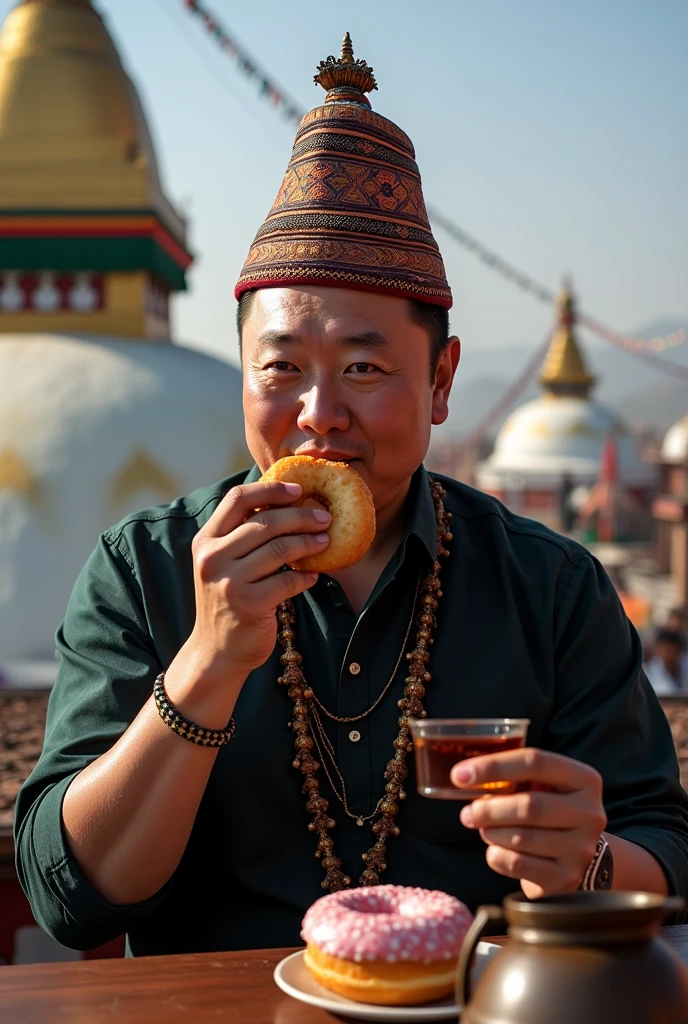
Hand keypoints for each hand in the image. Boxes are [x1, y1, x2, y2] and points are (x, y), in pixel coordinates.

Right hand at [180, 480, 329, 683]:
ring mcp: (229, 581)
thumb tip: (286, 503)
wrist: (217, 652)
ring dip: (308, 543)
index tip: (298, 490)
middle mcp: (212, 558)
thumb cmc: (229, 601)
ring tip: (326, 542)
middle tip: (325, 518)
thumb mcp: (223, 564)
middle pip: (265, 522)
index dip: (270, 489)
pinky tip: (314, 575)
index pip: (237, 499)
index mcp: (205, 540)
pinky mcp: (248, 604)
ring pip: (279, 549)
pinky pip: (287, 580)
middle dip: (301, 516)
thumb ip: (242, 536)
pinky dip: (306, 576)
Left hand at [451, 748, 606, 897]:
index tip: (459, 775)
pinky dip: (496, 855)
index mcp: (584, 779)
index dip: (493, 766)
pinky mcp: (566, 879)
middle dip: (489, 808)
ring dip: (491, 832)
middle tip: (469, 812)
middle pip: (529, 805)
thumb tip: (466, 776)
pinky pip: (518, 864)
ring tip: (483, 828)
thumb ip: (514, 777)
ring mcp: (581, 849)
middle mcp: (590, 813)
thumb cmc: (549, 812)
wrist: (579, 859)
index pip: (535, 762)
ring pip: (521, 838)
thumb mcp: (542, 787)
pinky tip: (496, 849)